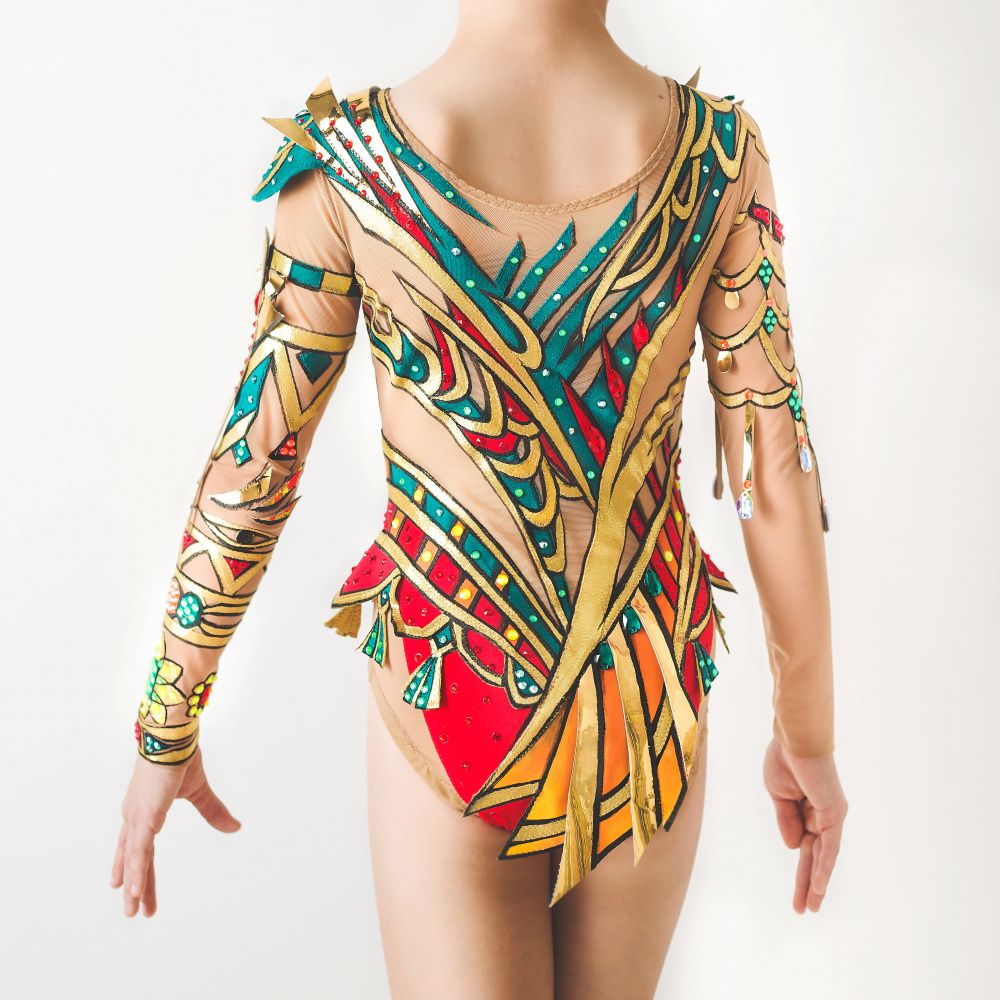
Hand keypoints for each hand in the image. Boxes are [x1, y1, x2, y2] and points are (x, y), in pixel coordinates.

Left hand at [110, 746, 240, 916]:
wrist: (173, 736)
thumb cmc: (181, 756)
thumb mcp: (198, 791)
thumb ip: (212, 811)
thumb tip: (235, 827)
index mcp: (145, 809)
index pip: (141, 847)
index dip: (135, 868)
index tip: (125, 888)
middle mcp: (135, 815)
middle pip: (135, 858)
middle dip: (135, 885)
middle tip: (133, 911)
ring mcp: (137, 817)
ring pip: (134, 859)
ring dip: (133, 886)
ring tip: (132, 911)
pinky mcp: (144, 816)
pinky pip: (138, 850)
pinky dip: (135, 871)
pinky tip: (132, 890)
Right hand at [763, 737, 846, 913]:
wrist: (793, 737)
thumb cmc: (784, 759)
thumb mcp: (778, 795)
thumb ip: (787, 822)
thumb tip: (794, 848)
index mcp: (809, 811)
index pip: (805, 847)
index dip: (800, 870)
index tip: (796, 893)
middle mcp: (824, 816)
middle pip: (815, 857)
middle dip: (808, 884)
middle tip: (804, 910)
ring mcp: (831, 816)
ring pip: (822, 857)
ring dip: (816, 882)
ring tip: (810, 907)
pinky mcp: (834, 813)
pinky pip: (828, 845)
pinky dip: (824, 866)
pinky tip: (818, 885)